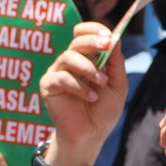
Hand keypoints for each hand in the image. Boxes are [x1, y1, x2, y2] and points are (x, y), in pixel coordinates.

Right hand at [39, 22, 127, 165]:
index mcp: (86, 58)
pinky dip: (79, 86)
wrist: (90, 135)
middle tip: (106, 45)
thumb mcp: (117, 85)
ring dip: (88, 68)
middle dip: (93, 41)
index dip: (94, 30)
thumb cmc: (103, 111)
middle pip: (76, 40)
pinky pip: (61, 77)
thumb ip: (116, 63)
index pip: (83, 33)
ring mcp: (57, 72)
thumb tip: (115, 38)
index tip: (108, 35)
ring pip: (68, 57)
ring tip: (101, 83)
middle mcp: (70, 62)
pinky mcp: (48, 86)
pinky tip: (90, 97)